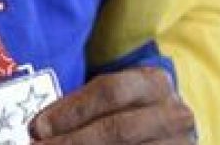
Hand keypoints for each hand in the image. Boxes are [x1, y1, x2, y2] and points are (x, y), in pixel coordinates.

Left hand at [28, 67, 195, 143]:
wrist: (170, 131)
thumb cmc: (130, 112)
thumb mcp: (114, 100)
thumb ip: (81, 109)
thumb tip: (39, 129)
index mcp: (154, 82)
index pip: (108, 92)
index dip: (70, 110)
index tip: (38, 127)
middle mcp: (174, 113)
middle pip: (117, 129)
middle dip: (72, 141)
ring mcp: (181, 144)